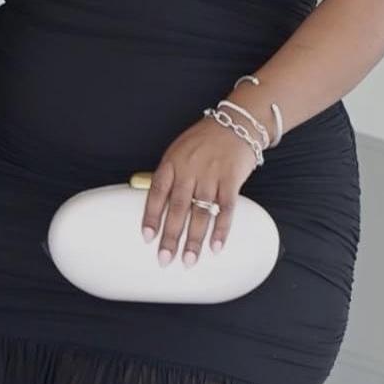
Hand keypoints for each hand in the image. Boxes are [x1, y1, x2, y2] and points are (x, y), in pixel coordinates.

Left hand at [141, 115, 258, 266]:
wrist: (237, 123)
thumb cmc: (203, 141)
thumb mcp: (177, 151)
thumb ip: (168, 177)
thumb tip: (156, 209)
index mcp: (171, 163)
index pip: (157, 192)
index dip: (151, 216)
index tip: (147, 238)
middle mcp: (189, 170)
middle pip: (178, 208)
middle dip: (171, 236)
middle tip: (165, 260)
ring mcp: (212, 174)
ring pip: (201, 212)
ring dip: (195, 239)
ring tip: (189, 260)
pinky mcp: (232, 179)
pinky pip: (226, 208)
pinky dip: (222, 229)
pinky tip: (216, 246)